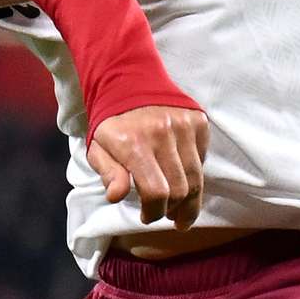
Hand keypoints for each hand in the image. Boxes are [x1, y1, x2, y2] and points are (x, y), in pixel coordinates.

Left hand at [86, 103, 207, 224]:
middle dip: (173, 211)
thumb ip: (109, 174)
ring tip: (182, 212)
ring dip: (190, 200)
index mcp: (133, 142)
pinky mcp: (198, 121)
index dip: (154, 212)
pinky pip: (202, 158)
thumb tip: (116, 197)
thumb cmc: (111, 122)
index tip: (147, 217)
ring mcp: (184, 125)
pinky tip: (182, 178)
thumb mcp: (98, 148)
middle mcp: (162, 133)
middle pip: (180, 189)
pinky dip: (193, 173)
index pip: (156, 192)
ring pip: (196, 178)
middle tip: (167, 217)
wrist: (129, 80)